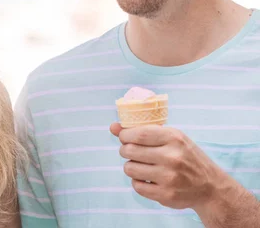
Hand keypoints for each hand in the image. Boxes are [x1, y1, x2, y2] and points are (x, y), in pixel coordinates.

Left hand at [110, 123, 226, 210]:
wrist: (210, 187)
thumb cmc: (186, 157)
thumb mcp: (171, 138)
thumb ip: (141, 131)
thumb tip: (113, 127)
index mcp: (174, 138)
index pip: (138, 134)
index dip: (124, 135)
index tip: (124, 138)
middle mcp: (172, 157)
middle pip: (129, 150)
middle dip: (125, 150)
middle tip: (132, 152)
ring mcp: (169, 177)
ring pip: (129, 169)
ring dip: (131, 167)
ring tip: (142, 166)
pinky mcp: (165, 194)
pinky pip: (136, 186)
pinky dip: (138, 182)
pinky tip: (148, 178)